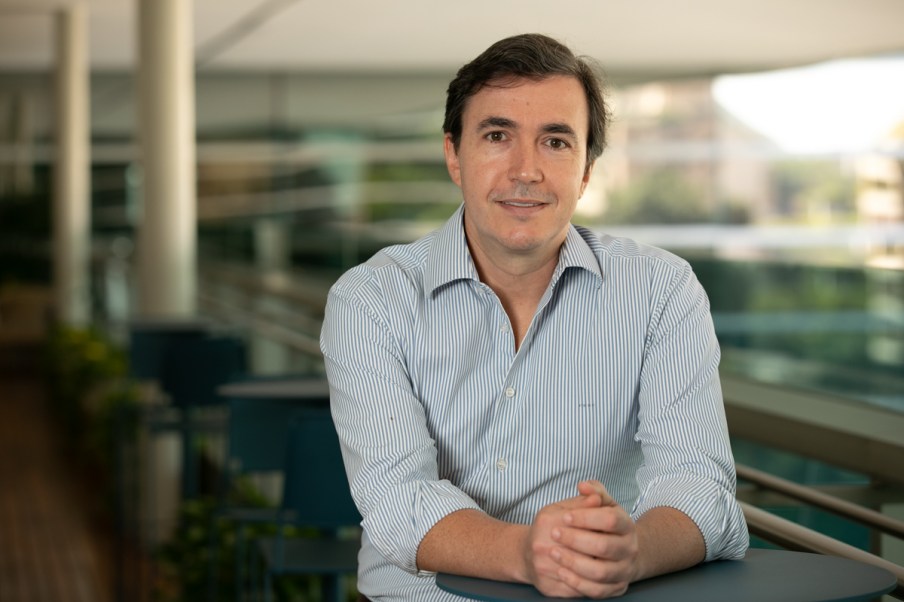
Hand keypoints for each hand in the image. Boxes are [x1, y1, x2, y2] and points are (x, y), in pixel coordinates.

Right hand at [523, 489, 600, 596]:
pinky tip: (599, 576)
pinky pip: (578, 589)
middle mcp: (541, 545)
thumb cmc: (549, 528)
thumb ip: (582, 501)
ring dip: (601, 567)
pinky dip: (593, 583)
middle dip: (603, 547)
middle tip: (615, 546)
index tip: (610, 526)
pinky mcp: (548, 588)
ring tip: (610, 561)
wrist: (525, 554)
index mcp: (547, 521)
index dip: (600, 524)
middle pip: (585, 549)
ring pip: (584, 571)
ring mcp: (543, 568)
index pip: (583, 521)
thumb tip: (597, 498)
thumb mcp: (562, 508)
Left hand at [550, 480, 638, 597]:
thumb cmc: (601, 524)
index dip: (586, 518)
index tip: (565, 516)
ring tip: (554, 552)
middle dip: (576, 540)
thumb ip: (593, 493)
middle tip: (554, 534)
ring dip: (574, 563)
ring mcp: (624, 570)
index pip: (610, 520)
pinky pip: (597, 591)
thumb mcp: (600, 504)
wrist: (616, 551)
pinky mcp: (616, 588)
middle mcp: (629, 548)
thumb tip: (584, 486)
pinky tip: (561, 571)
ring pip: (600, 572)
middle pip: (604, 546)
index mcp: (626, 525)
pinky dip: (577, 582)